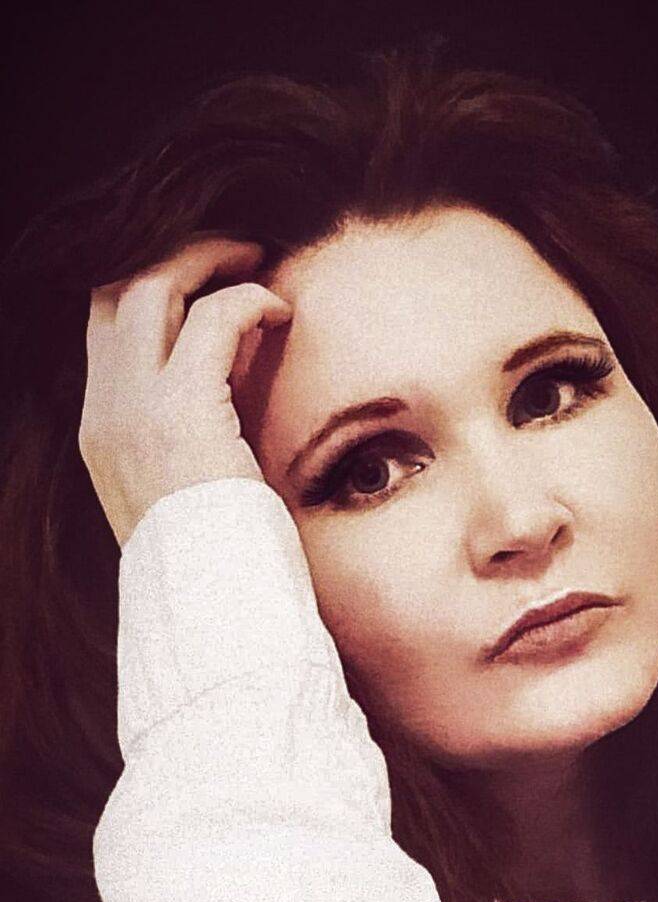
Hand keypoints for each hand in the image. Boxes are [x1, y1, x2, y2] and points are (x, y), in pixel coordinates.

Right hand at [79, 235, 291, 548]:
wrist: (213, 615)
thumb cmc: (218, 565)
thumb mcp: (187, 496)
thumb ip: (189, 441)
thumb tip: (228, 395)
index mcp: (101, 436)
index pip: (107, 332)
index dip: (154, 293)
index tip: (203, 286)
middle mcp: (105, 416)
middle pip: (118, 293)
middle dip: (175, 260)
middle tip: (232, 254)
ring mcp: (133, 412)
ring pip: (153, 288)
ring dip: (208, 262)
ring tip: (256, 260)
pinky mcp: (180, 412)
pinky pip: (213, 318)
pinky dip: (248, 301)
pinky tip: (279, 312)